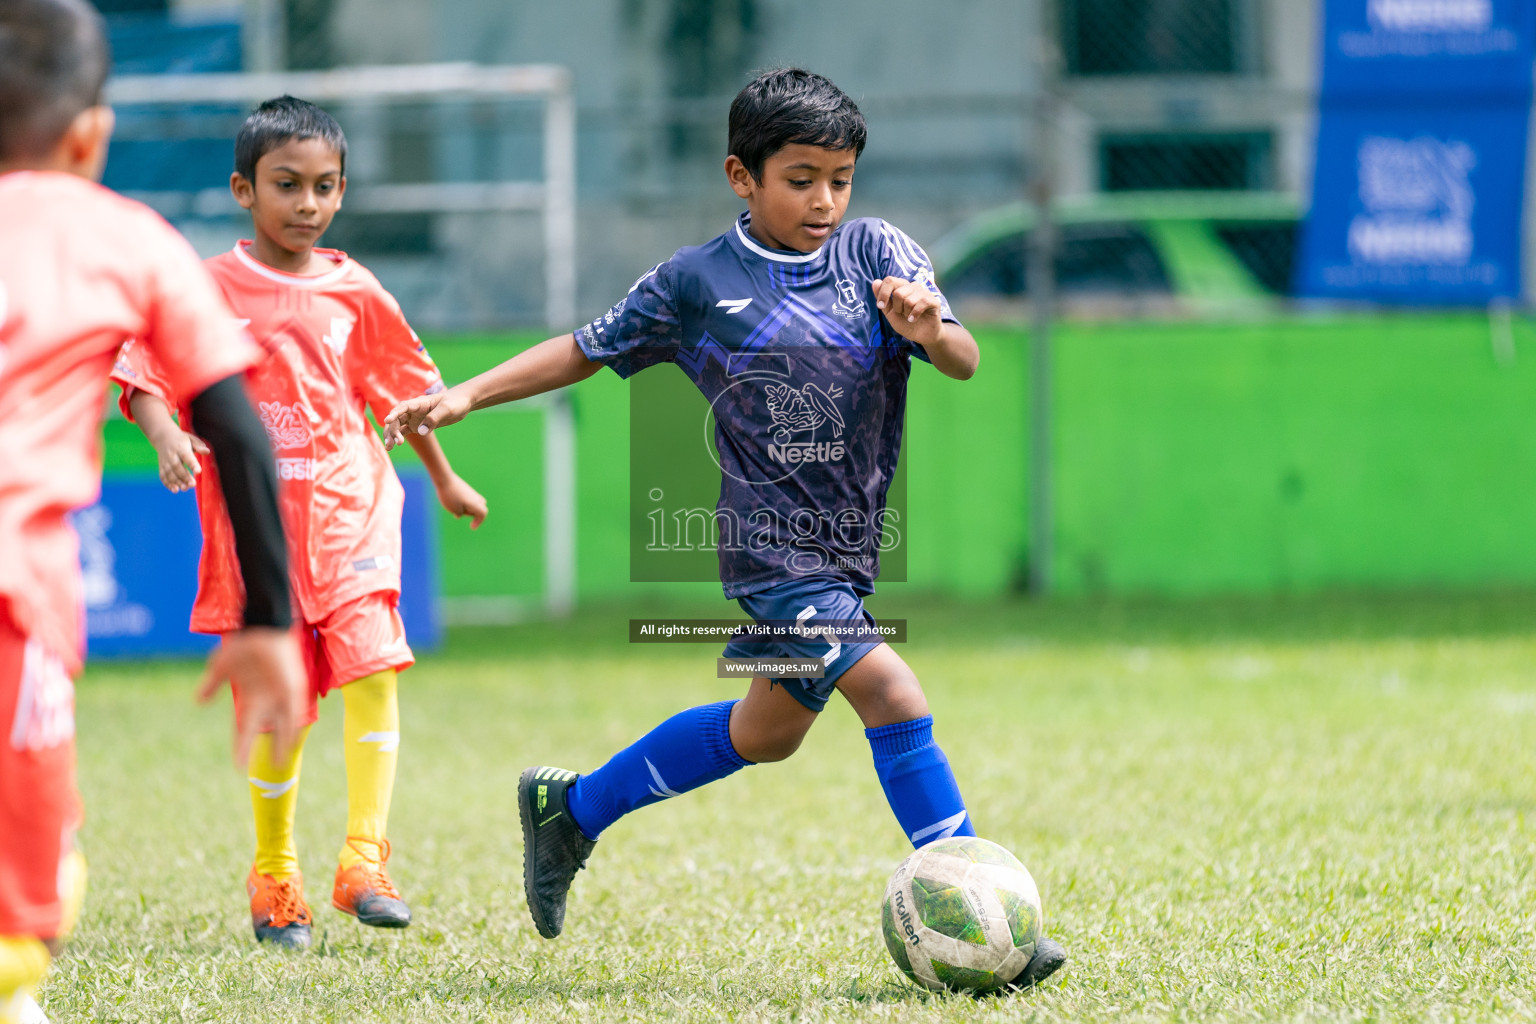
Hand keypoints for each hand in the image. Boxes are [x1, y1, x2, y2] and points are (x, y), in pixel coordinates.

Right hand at [151, 428, 208, 492]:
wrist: (163, 436)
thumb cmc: (183, 439)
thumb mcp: (192, 439)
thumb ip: (199, 446)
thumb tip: (207, 452)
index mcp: (181, 447)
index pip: (186, 456)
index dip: (192, 464)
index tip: (198, 472)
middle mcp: (171, 455)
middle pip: (177, 466)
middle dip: (184, 476)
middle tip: (192, 485)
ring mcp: (165, 461)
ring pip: (169, 473)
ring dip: (176, 482)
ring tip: (184, 489)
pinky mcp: (161, 466)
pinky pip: (163, 476)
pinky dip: (167, 483)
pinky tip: (175, 490)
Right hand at [198, 626, 305, 766]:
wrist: (263, 627)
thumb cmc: (245, 646)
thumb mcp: (222, 667)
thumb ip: (211, 685)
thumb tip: (197, 702)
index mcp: (252, 699)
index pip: (246, 730)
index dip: (242, 747)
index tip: (237, 766)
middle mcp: (269, 701)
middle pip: (268, 732)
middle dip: (267, 750)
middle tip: (266, 771)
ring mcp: (282, 695)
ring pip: (284, 726)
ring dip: (283, 743)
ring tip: (281, 762)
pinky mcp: (294, 687)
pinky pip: (295, 710)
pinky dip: (293, 724)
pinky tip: (292, 738)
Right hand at [382, 388, 471, 450]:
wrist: (463, 402)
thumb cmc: (456, 402)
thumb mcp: (447, 409)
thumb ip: (433, 419)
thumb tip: (420, 432)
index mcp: (419, 403)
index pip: (403, 407)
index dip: (394, 413)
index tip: (387, 421)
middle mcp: (414, 410)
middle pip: (397, 419)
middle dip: (391, 430)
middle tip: (392, 443)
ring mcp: (415, 417)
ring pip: (398, 425)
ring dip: (392, 435)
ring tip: (389, 448)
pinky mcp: (418, 425)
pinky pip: (404, 430)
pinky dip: (399, 437)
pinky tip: (394, 445)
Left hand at [436, 473, 487, 528]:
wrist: (444, 478)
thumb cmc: (449, 496)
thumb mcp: (455, 509)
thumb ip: (461, 513)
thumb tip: (461, 512)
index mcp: (475, 504)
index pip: (483, 514)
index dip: (479, 522)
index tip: (471, 527)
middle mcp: (475, 497)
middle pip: (481, 507)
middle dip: (474, 514)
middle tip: (463, 515)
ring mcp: (470, 491)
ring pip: (474, 502)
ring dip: (467, 508)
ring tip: (454, 509)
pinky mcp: (464, 488)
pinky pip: (468, 498)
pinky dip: (462, 503)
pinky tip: (451, 502)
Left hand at [871, 276, 943, 346]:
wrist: (921, 335)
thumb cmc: (905, 322)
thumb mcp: (890, 312)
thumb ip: (882, 298)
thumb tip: (876, 282)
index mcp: (902, 286)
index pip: (890, 280)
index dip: (883, 293)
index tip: (881, 306)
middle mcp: (913, 286)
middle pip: (898, 292)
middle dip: (897, 308)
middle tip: (902, 313)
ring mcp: (925, 292)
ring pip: (909, 300)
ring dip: (906, 313)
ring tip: (909, 316)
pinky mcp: (934, 301)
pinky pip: (922, 303)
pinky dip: (914, 314)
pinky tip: (913, 319)